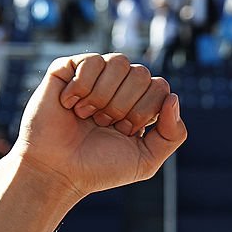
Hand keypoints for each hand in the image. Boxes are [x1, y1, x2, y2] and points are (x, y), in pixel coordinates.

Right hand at [15, 53, 187, 198]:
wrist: (57, 171)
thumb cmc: (99, 168)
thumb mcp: (146, 160)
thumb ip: (172, 134)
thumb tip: (173, 97)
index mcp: (140, 103)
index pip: (160, 87)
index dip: (143, 111)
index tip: (124, 132)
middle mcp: (119, 86)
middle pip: (141, 74)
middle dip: (123, 105)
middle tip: (104, 124)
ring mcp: (95, 76)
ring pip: (119, 62)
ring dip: (104, 96)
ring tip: (87, 116)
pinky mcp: (68, 69)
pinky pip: (90, 60)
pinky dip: (82, 87)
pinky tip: (70, 104)